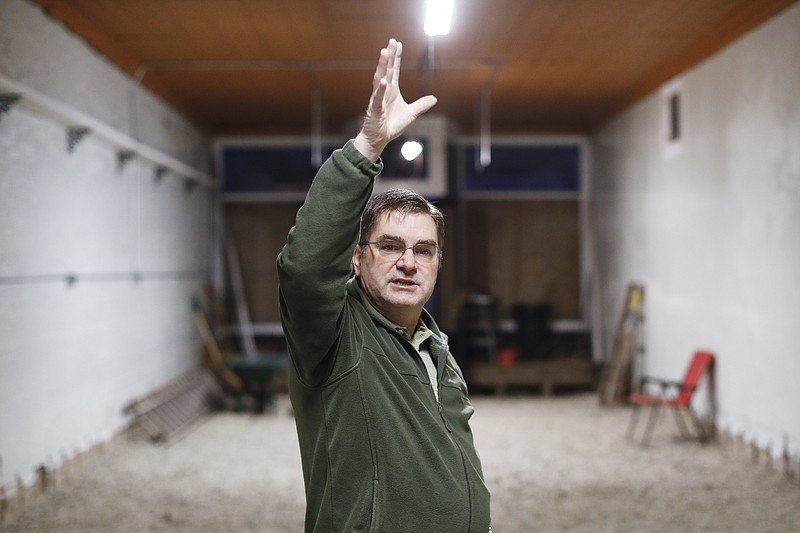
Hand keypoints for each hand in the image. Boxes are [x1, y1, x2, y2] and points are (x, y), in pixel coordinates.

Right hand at [353, 39, 437, 161]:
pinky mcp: (375, 109)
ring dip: (382, 66)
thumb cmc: (391, 125)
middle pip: (387, 70)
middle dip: (389, 55)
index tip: (397, 43)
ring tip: (383, 53)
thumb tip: (434, 98)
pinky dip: (381, 90)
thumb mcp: (411, 114)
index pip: (394, 70)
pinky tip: (384, 81)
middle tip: (391, 41)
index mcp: (392, 90)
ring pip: (379, 79)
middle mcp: (384, 91)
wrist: (379, 139)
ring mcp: (378, 99)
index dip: (396, 57)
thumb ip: (421, 105)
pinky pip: (378, 98)